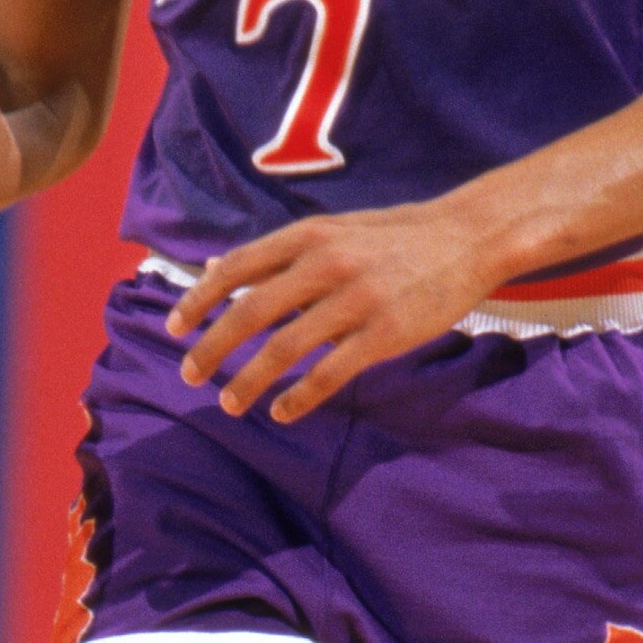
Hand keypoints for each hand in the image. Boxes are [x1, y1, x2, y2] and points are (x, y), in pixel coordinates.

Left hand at [166, 200, 494, 423]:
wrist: (468, 237)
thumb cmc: (396, 236)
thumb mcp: (334, 229)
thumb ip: (280, 252)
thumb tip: (215, 270)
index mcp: (308, 236)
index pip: (236, 269)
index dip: (199, 301)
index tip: (174, 328)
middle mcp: (325, 265)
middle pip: (250, 313)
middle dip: (211, 348)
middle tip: (188, 375)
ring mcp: (355, 300)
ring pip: (283, 349)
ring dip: (248, 380)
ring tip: (228, 403)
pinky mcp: (383, 334)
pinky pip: (329, 374)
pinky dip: (298, 398)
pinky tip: (280, 413)